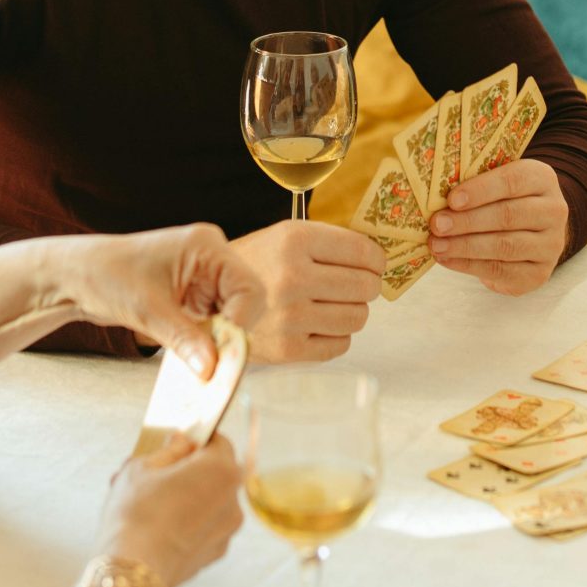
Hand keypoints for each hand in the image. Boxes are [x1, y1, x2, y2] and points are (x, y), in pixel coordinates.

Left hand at [58, 224, 266, 377]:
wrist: (77, 276)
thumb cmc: (106, 276)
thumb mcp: (147, 310)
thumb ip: (184, 339)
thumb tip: (212, 368)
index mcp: (206, 247)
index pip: (248, 287)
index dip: (242, 322)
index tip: (226, 355)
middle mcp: (211, 259)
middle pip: (245, 302)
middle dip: (231, 334)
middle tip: (215, 364)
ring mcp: (203, 278)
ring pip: (231, 316)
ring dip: (219, 341)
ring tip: (201, 364)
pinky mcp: (193, 295)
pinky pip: (213, 322)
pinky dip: (206, 342)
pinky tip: (194, 357)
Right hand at [97, 432, 244, 586]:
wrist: (133, 570)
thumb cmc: (136, 513)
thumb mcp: (142, 467)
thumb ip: (169, 449)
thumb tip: (181, 441)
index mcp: (221, 469)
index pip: (216, 441)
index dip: (195, 438)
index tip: (176, 442)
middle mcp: (234, 498)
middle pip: (214, 472)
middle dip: (188, 469)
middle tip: (155, 473)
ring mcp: (227, 528)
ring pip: (208, 500)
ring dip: (187, 496)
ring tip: (148, 502)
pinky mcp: (215, 552)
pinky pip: (204, 526)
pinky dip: (188, 522)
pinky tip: (157, 526)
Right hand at [227, 221, 382, 362]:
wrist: (207, 300)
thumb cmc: (256, 265)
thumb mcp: (285, 236)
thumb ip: (330, 242)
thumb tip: (380, 258)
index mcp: (294, 241)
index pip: (364, 253)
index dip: (377, 260)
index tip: (375, 264)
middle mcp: (292, 278)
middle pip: (365, 287)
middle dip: (367, 286)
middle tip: (356, 285)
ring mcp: (290, 317)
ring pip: (358, 317)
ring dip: (352, 311)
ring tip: (334, 304)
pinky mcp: (288, 350)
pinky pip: (341, 344)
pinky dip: (337, 336)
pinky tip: (318, 325)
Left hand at [430, 159, 567, 293]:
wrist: (530, 235)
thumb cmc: (502, 202)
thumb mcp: (496, 184)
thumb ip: (475, 182)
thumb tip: (435, 192)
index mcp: (542, 179)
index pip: (513, 181)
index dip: (481, 190)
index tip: (452, 200)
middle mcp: (554, 211)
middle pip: (508, 215)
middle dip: (468, 221)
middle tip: (437, 225)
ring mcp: (550, 245)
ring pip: (504, 246)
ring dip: (465, 246)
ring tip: (437, 245)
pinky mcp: (539, 273)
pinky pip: (501, 270)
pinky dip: (469, 266)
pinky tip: (447, 260)